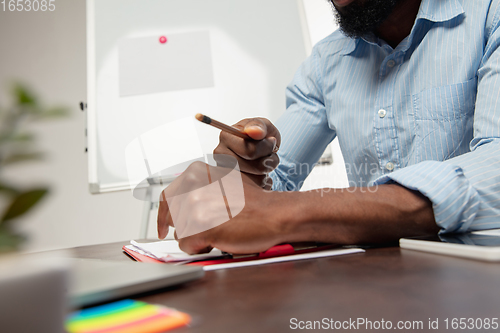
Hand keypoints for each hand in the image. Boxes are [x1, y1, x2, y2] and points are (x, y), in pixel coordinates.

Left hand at [157, 161, 286, 253]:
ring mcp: (194, 205)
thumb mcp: (222, 183)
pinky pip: (187, 245)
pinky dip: (200, 248)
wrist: (272, 214)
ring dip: (196, 238)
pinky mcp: (199, 226)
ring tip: (218, 231)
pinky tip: (217, 239)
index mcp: (195, 173)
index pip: (167, 196)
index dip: (164, 214)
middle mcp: (191, 186)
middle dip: (185, 227)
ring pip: (180, 233)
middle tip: (201, 232)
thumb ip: (199, 189)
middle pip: (172, 216)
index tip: (163, 226)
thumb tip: (180, 203)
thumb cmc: (253, 203)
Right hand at [214, 118, 280, 188]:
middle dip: (269, 161)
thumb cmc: (260, 136)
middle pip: (254, 168)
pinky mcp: (233, 188)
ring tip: (264, 163)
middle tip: (270, 154)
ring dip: (267, 172)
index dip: (266, 148)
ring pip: (256, 181)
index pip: (250, 151)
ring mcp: (225, 173)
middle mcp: (221, 156)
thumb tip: (254, 131)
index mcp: (226, 137)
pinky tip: (260, 174)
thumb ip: (259, 126)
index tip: (271, 141)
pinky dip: (264, 182)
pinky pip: (257, 190)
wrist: (261, 149)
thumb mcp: (263, 125)